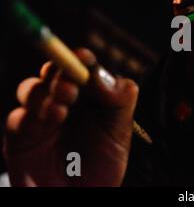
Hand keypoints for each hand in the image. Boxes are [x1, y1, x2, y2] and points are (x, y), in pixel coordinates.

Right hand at [3, 48, 138, 186]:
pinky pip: (15, 118)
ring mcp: (40, 117)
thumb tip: (104, 74)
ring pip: (30, 89)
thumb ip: (119, 99)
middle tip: (70, 88)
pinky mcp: (19, 137)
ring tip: (60, 110)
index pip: (81, 67)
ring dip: (43, 94)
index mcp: (89, 94)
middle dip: (59, 75)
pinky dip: (27, 117)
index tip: (83, 57)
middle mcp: (63, 100)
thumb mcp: (120, 130)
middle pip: (52, 73)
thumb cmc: (104, 164)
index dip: (80, 59)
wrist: (82, 198)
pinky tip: (45, 123)